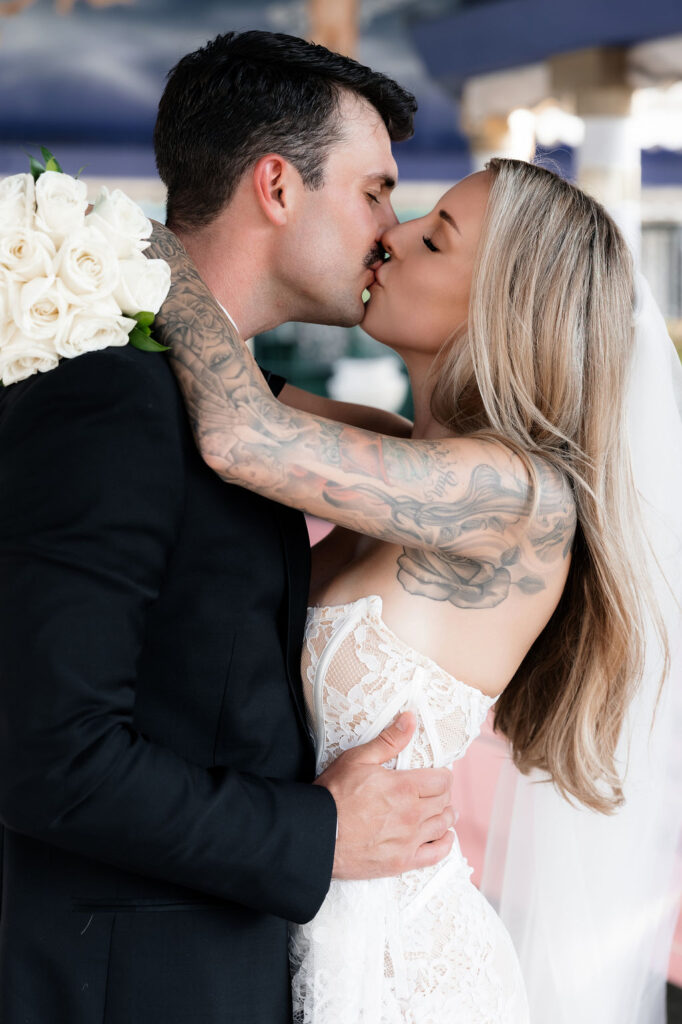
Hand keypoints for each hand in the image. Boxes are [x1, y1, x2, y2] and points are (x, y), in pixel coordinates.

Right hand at [315, 711, 454, 879]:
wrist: (317, 833)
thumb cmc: (334, 794)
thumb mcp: (358, 758)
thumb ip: (389, 740)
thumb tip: (410, 719)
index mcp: (405, 787)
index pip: (442, 780)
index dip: (443, 775)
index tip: (438, 774)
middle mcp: (412, 815)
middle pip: (444, 802)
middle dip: (444, 794)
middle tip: (437, 791)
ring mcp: (409, 841)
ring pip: (442, 826)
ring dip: (446, 816)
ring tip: (443, 811)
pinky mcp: (402, 862)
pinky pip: (435, 855)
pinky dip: (445, 845)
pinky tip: (445, 837)